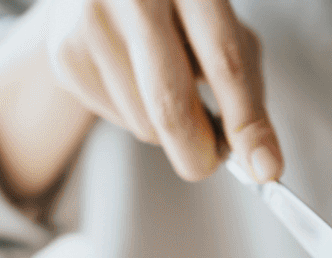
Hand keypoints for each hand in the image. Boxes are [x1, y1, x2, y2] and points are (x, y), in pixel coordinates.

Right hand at [36, 0, 281, 181]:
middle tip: (212, 161)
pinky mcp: (66, 54)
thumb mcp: (221, 25)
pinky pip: (119, 120)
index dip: (247, 122)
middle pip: (171, 106)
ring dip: (168, 128)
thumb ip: (244, 84)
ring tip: (165, 83)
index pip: (225, 62)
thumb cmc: (174, 6)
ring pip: (146, 124)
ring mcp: (92, 24)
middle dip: (199, 153)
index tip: (265, 167)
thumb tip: (260, 160)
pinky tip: (133, 77)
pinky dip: (137, 115)